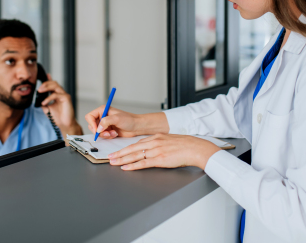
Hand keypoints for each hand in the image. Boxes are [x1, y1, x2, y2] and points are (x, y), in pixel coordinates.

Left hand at [39, 74, 82, 135]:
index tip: (43, 76)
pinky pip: (56, 94)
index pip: (52, 85)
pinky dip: (48, 98)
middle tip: (38, 89)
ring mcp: (64, 95)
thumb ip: (43, 101)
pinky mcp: (66, 98)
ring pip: (56, 85)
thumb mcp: (47, 108)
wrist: (64, 124)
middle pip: (54, 83)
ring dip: (46, 87)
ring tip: (40, 91)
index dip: (48, 79)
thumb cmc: (58, 117)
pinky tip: (44, 102)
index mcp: (57, 95)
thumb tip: (38, 98)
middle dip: (45, 84)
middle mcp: (61, 93)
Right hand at [84, 107, 168, 138]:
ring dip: (105, 135)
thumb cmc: (129, 119)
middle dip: (99, 131)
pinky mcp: (108, 130)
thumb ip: (106, 121)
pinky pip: (103, 136)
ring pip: (97, 132)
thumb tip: (98, 128)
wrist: (137, 126)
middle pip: (92, 125)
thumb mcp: (117, 118)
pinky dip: (108, 137)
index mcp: (103, 110)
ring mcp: (105, 124)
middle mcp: (102, 116)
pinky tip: (115, 134)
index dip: (92, 124)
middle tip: (107, 133)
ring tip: (113, 133)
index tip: (97, 130)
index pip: (90, 116)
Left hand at [107, 134, 221, 170]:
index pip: (138, 143)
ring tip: (113, 162)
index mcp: (157, 137)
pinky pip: (143, 163)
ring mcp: (156, 151)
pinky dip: (132, 165)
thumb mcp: (170, 141)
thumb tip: (153, 149)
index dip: (127, 148)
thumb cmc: (186, 146)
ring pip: (135, 155)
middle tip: (110, 157)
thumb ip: (160, 144)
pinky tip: (125, 167)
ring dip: (122, 159)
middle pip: (132, 148)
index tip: (119, 151)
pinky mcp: (160, 159)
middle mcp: (154, 142)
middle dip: (120, 153)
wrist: (195, 148)